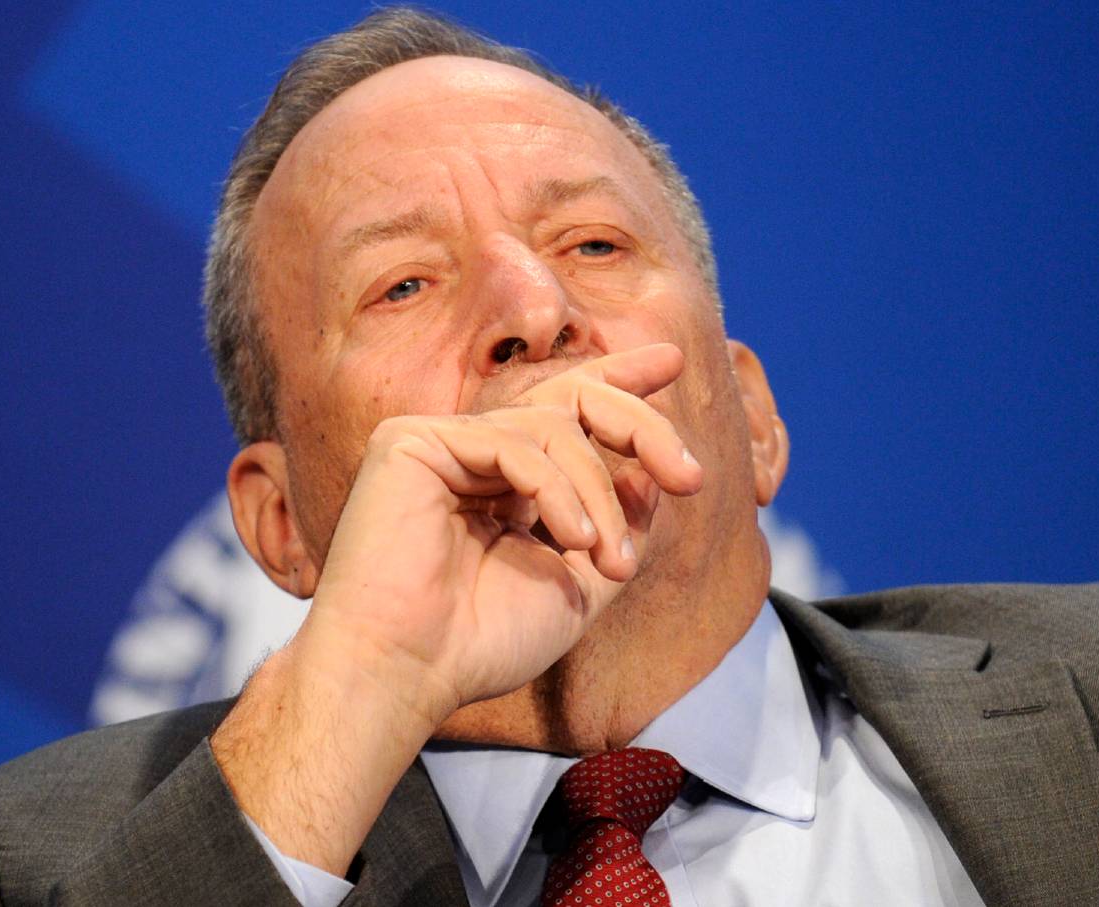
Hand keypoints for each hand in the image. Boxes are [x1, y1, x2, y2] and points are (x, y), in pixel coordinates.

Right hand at [309, 341, 703, 720]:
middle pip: (570, 400)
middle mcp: (473, 456)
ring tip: (611, 562)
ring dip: (599, 495)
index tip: (671, 361)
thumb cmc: (481, 643)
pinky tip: (573, 540)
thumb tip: (651, 478)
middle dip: (639, 426)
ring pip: (552, 428)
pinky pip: (511, 443)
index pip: (567, 412)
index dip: (619, 380)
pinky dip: (556, 489)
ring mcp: (439, 444)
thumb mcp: (579, 588)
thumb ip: (617, 531)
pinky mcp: (409, 442)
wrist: (408, 672)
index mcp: (505, 484)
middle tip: (689, 475)